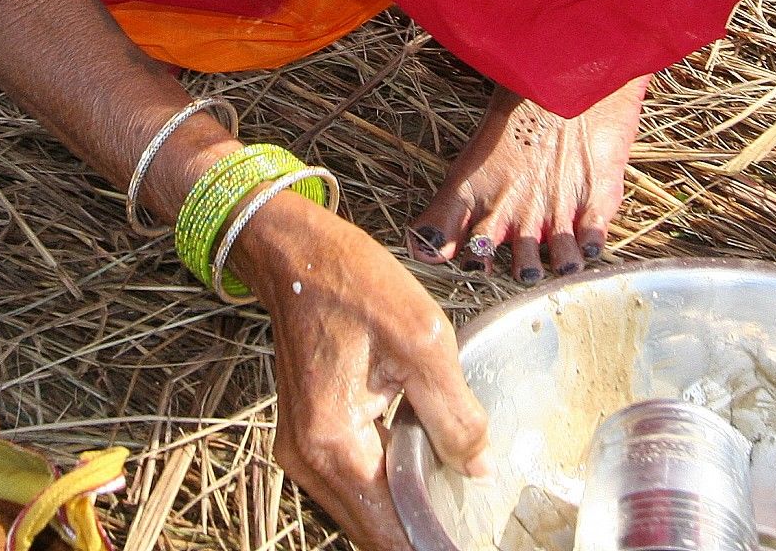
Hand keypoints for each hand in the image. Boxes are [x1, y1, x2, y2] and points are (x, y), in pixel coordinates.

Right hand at [233, 196, 489, 549]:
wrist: (297, 254)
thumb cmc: (355, 285)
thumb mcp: (424, 341)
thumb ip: (455, 416)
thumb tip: (478, 471)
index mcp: (333, 443)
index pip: (390, 532)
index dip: (432, 541)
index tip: (468, 537)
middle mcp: (307, 460)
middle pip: (373, 532)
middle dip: (419, 531)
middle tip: (466, 520)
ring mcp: (302, 451)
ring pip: (363, 512)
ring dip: (404, 510)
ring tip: (452, 496)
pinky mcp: (307, 437)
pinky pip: (353, 484)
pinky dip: (387, 486)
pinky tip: (421, 467)